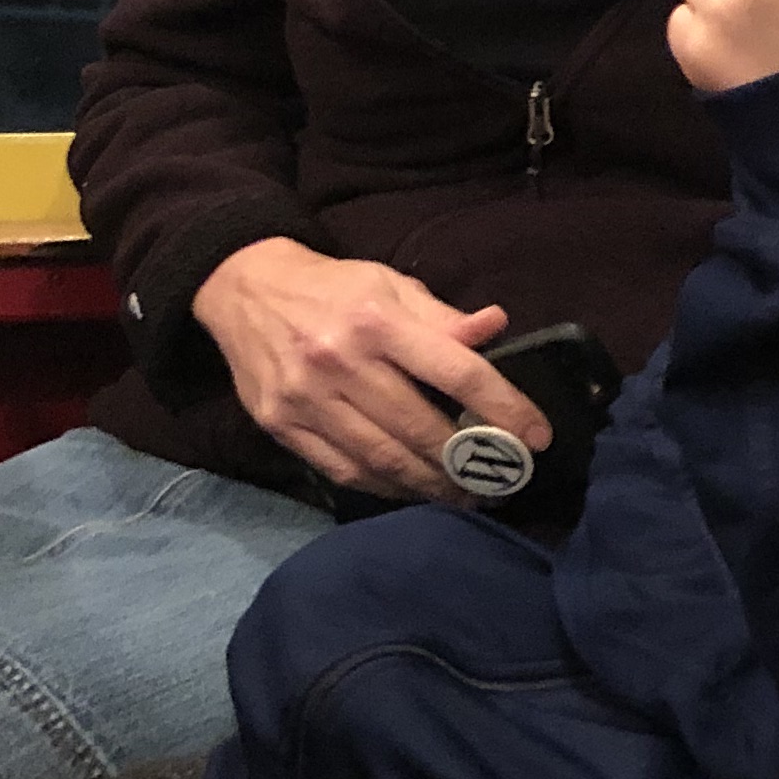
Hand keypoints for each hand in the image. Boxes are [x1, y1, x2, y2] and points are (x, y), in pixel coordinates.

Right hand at [191, 241, 548, 501]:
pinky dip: (385, 487)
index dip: (504, 408)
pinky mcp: (280, 424)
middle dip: (470, 461)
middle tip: (504, 478)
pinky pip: (344, 470)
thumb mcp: (391, 284)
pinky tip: (413, 489)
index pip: (457, 372)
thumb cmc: (334, 288)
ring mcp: (305, 398)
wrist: (243, 289)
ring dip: (432, 484)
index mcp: (376, 321)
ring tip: (465, 493)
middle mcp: (339, 361)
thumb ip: (443, 317)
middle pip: (420, 427)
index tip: (536, 437)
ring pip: (383, 458)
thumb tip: (497, 328)